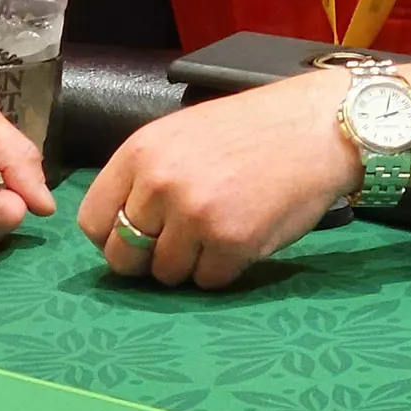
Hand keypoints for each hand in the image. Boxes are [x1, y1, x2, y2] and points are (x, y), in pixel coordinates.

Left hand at [79, 69, 362, 288]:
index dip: (113, 238)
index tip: (137, 239)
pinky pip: (209, 281)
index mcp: (140, 153)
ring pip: (167, 274)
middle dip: (147, 261)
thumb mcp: (183, 134)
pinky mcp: (231, 242)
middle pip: (123, 257)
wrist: (318, 128)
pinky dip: (225, 270)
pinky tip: (245, 238)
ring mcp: (195, 215)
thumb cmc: (254, 130)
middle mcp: (159, 184)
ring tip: (220, 234)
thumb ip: (147, 175)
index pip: (93, 221)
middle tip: (178, 248)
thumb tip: (120, 225)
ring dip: (191, 265)